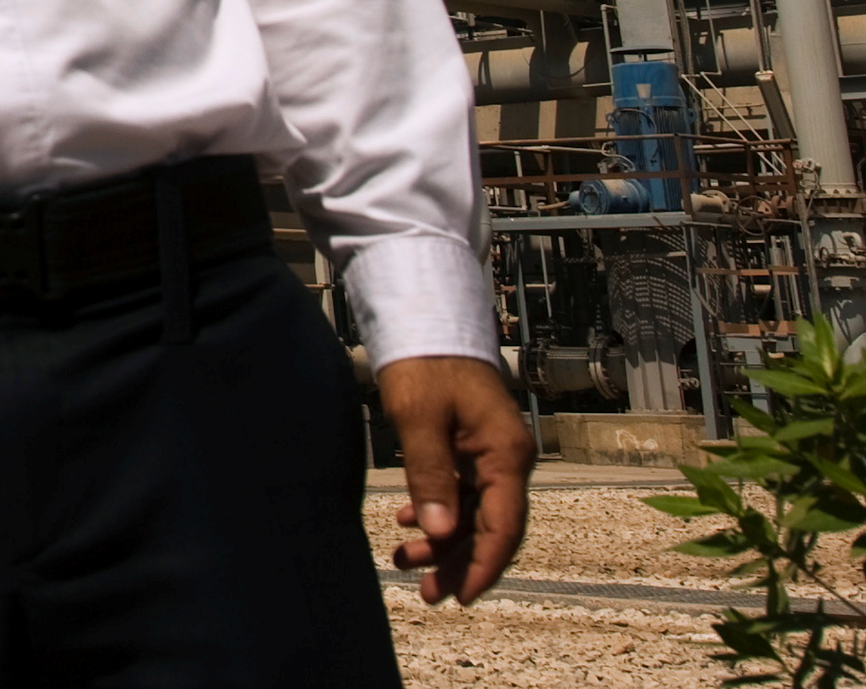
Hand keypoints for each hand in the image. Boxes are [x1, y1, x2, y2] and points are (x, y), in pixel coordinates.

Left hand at [381, 354, 532, 603]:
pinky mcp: (471, 444)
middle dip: (458, 561)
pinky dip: (439, 510)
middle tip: (426, 592)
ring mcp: (491, 451)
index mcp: (506, 455)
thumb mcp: (420, 420)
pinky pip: (462, 490)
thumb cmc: (425, 362)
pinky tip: (410, 521)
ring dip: (444, 539)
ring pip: (474, 511)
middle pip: (490, 526)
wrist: (425, 316)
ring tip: (405, 559)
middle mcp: (507, 458)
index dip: (484, 566)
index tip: (460, 596)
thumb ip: (431, 476)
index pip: (504, 527)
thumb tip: (442, 532)